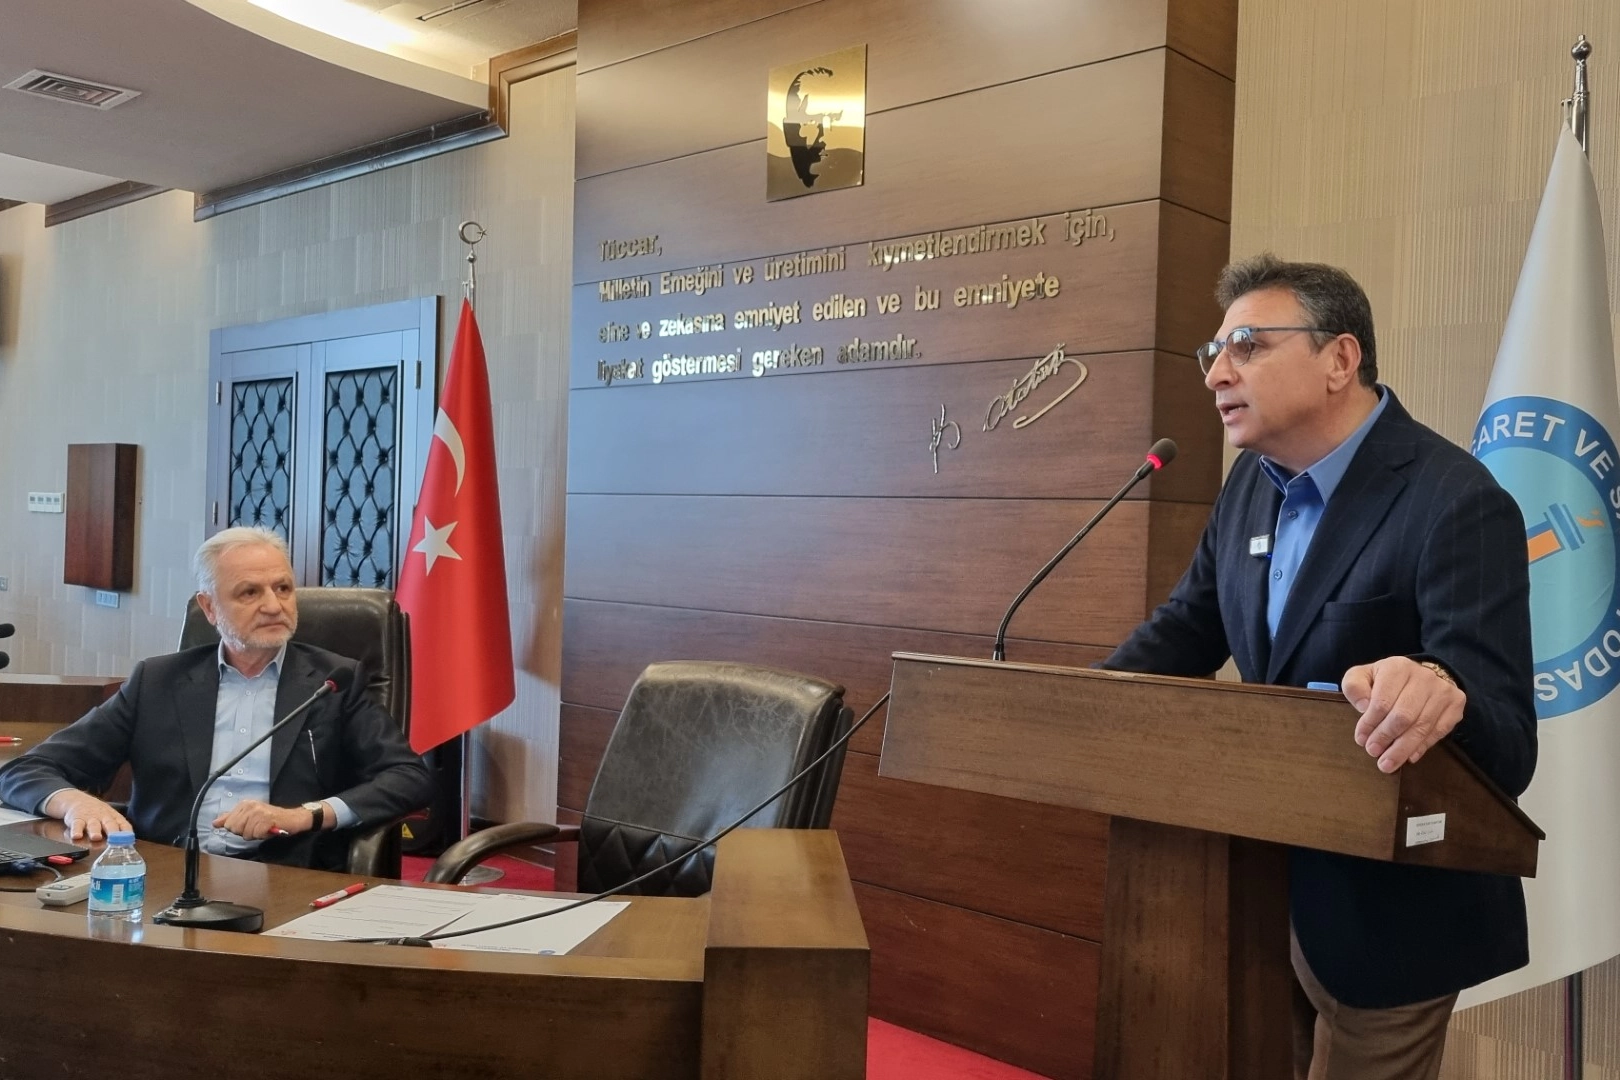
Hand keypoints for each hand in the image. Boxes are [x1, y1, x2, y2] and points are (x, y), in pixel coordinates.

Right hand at [45, 791, 131, 842]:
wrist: (78, 800)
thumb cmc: (98, 814)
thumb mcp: (109, 819)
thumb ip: (115, 831)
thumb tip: (124, 846)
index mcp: (114, 818)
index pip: (124, 825)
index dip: (127, 833)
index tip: (129, 841)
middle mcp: (104, 818)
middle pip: (110, 825)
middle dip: (113, 832)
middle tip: (115, 840)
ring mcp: (90, 818)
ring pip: (93, 825)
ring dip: (95, 831)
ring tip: (96, 837)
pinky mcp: (77, 819)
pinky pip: (77, 825)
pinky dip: (76, 831)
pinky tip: (76, 836)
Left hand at [213, 799, 311, 839]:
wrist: (292, 819)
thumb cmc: (270, 820)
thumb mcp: (249, 818)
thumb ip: (231, 819)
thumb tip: (215, 823)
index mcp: (244, 804)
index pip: (228, 823)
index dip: (238, 829)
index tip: (250, 825)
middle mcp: (251, 806)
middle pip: (235, 828)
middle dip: (245, 832)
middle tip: (257, 828)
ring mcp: (259, 812)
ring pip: (245, 833)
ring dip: (255, 835)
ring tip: (263, 829)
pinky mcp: (267, 819)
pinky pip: (256, 834)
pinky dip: (262, 835)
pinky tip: (269, 830)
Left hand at [1341, 657, 1465, 772]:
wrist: (1420, 675)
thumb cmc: (1385, 680)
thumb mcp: (1362, 676)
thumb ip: (1355, 687)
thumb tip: (1364, 707)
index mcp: (1397, 668)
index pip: (1382, 702)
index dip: (1370, 724)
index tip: (1361, 739)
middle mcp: (1424, 676)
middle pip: (1403, 716)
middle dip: (1386, 738)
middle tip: (1373, 752)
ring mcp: (1443, 690)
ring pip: (1422, 727)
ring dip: (1402, 749)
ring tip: (1388, 763)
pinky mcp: (1455, 704)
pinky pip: (1439, 731)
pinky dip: (1422, 746)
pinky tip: (1410, 757)